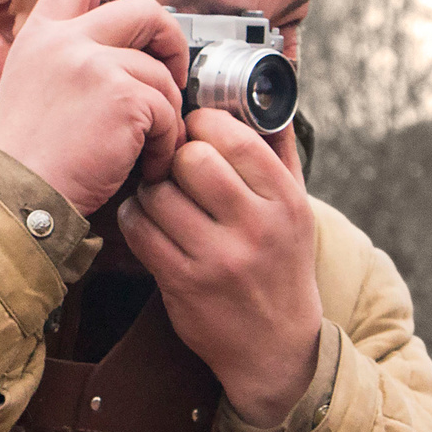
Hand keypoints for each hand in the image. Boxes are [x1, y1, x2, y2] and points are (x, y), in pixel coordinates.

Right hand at [0, 0, 189, 214]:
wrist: (17, 198)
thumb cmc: (28, 158)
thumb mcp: (30, 84)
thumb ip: (66, 56)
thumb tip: (119, 45)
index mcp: (40, 33)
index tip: (138, 23)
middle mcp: (65, 39)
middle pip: (144, 9)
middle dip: (171, 41)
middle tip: (172, 76)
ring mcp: (94, 64)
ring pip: (161, 73)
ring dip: (166, 112)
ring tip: (150, 145)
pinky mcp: (122, 97)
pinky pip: (168, 112)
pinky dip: (165, 143)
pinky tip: (147, 164)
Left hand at [115, 110, 322, 427]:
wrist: (277, 349)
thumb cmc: (282, 264)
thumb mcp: (297, 206)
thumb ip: (279, 148)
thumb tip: (270, 82)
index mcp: (285, 200)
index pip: (234, 137)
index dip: (202, 124)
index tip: (193, 130)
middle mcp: (256, 227)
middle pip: (192, 159)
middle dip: (172, 153)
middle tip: (169, 160)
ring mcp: (219, 258)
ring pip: (159, 193)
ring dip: (149, 187)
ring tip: (157, 191)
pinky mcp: (184, 284)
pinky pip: (140, 231)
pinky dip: (134, 218)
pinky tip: (146, 220)